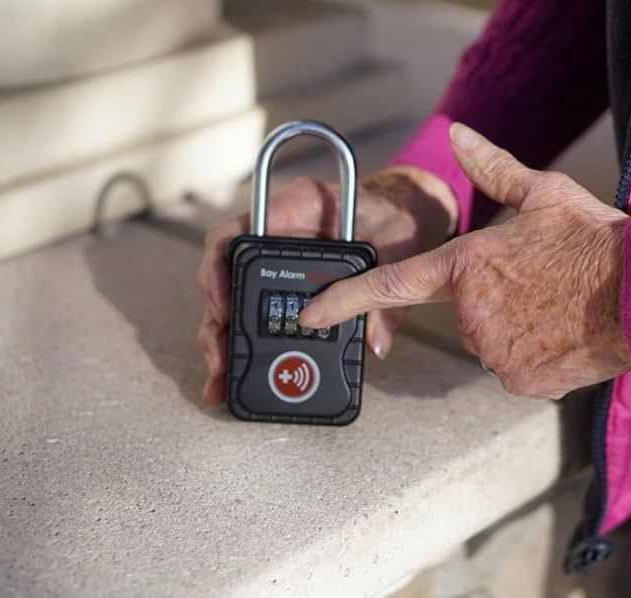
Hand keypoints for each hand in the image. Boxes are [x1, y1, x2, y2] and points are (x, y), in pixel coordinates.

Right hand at [196, 166, 457, 404]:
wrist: (413, 204)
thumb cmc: (403, 212)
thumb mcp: (402, 246)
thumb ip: (387, 290)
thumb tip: (375, 342)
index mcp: (298, 208)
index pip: (235, 233)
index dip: (217, 269)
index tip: (222, 307)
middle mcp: (279, 232)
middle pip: (226, 275)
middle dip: (217, 321)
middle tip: (220, 359)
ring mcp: (281, 258)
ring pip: (237, 296)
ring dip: (226, 336)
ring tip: (222, 379)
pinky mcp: (292, 280)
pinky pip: (260, 305)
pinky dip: (249, 336)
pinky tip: (242, 368)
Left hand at [299, 124, 630, 398]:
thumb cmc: (595, 239)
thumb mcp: (542, 193)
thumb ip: (492, 169)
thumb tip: (459, 134)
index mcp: (467, 265)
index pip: (390, 284)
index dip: (343, 299)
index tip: (310, 313)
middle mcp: (471, 312)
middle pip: (465, 314)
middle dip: (492, 302)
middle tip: (538, 285)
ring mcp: (494, 350)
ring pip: (492, 342)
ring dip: (516, 328)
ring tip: (558, 306)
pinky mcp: (520, 380)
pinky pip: (516, 367)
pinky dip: (536, 354)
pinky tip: (564, 332)